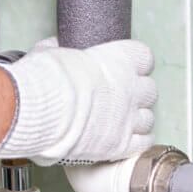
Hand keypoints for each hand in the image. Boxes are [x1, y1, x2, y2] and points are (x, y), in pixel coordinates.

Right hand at [0, 38, 157, 165]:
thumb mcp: (50, 52)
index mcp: (119, 60)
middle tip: (119, 97)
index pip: (144, 57)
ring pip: (148, 118)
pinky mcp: (120, 144)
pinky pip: (143, 143)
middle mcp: (130, 88)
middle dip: (136, 94)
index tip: (124, 68)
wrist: (43, 110)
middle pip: (149, 90)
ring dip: (137, 119)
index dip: (134, 63)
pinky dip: (137, 142)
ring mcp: (128, 118)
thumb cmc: (46, 78)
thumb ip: (59, 49)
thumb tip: (54, 46)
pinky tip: (124, 139)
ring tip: (120, 121)